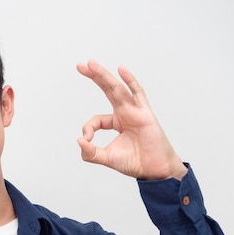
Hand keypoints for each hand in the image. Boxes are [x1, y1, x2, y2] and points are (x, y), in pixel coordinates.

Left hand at [76, 60, 186, 179]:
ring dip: (103, 76)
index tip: (86, 140)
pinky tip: (121, 69)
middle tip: (80, 66)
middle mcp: (125, 113)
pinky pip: (138, 93)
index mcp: (117, 122)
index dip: (88, 128)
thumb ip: (90, 152)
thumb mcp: (106, 158)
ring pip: (117, 89)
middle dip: (94, 77)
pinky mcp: (145, 113)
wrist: (154, 169)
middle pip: (107, 90)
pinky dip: (130, 81)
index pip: (97, 119)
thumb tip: (79, 141)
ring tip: (90, 64)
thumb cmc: (135, 162)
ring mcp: (135, 111)